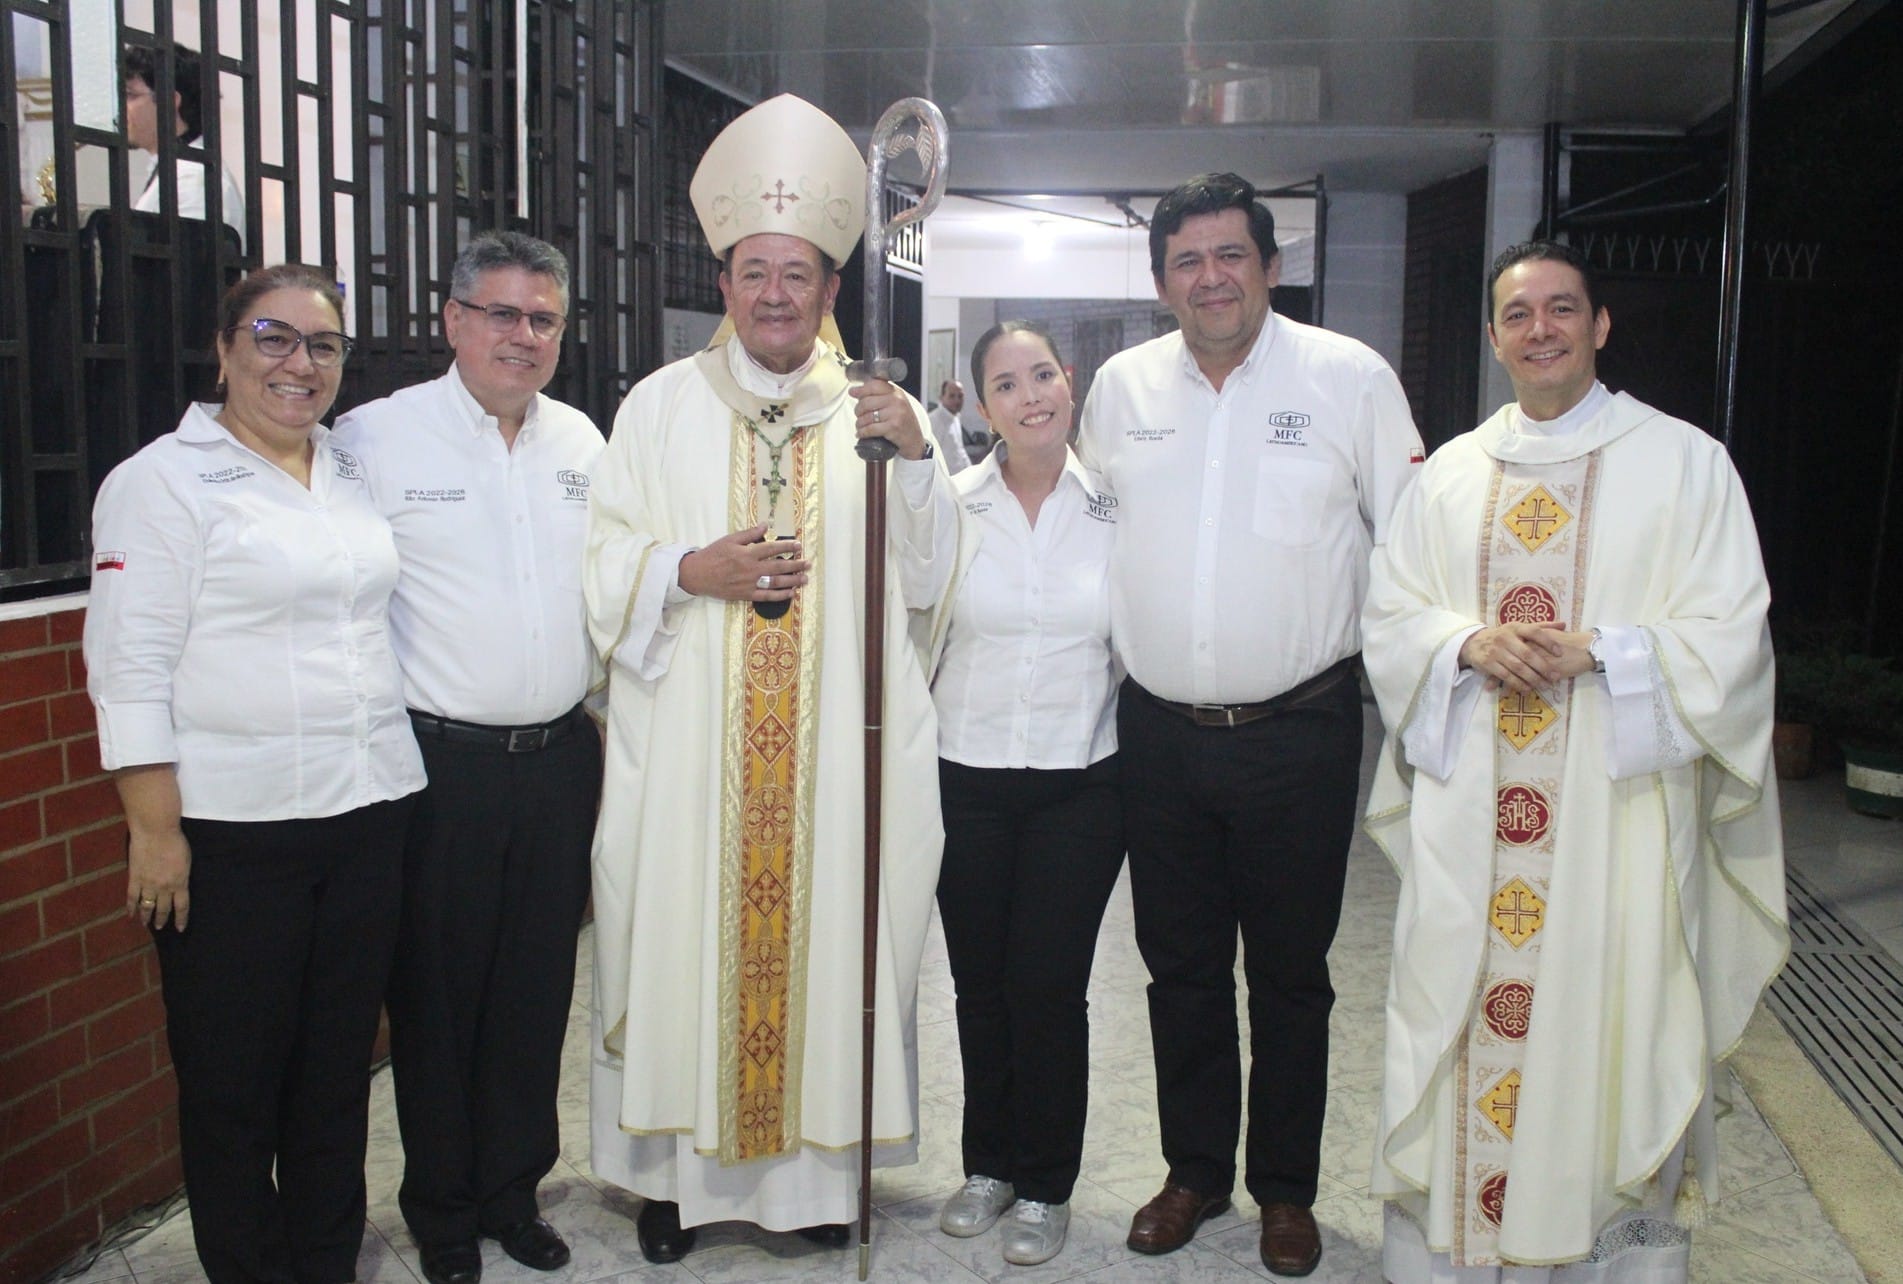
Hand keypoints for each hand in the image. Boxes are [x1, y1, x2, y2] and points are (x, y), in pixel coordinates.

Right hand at [127, 825, 190, 930]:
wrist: (156, 831)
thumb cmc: (175, 841)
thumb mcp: (187, 859)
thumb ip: (182, 874)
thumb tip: (180, 883)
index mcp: (180, 882)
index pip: (182, 906)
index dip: (181, 919)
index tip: (180, 928)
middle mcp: (165, 887)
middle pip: (164, 908)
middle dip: (162, 919)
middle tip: (161, 926)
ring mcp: (148, 884)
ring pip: (147, 906)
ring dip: (146, 916)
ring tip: (146, 924)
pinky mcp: (134, 878)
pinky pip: (132, 897)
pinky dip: (131, 907)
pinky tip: (130, 914)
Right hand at [677, 523, 812, 602]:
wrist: (698, 575)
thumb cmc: (713, 554)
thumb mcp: (730, 539)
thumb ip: (749, 534)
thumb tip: (766, 525)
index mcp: (747, 553)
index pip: (772, 548)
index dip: (787, 546)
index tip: (798, 545)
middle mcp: (751, 569)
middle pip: (778, 567)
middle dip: (796, 565)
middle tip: (808, 564)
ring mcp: (750, 583)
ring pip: (776, 582)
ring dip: (792, 581)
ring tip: (804, 579)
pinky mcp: (746, 595)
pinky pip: (767, 597)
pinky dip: (780, 596)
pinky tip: (790, 594)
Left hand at [849, 378, 927, 460]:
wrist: (915, 441)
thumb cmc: (904, 423)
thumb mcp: (897, 404)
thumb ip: (882, 396)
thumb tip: (856, 391)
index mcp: (897, 393)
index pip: (874, 385)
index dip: (861, 389)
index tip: (852, 392)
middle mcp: (897, 401)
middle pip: (867, 401)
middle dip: (858, 410)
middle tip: (858, 415)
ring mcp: (896, 414)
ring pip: (867, 416)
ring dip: (859, 423)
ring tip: (860, 426)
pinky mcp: (893, 428)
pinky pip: (870, 429)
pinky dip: (862, 432)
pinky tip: (861, 433)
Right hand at [1458, 621, 1589, 694]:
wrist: (1473, 642)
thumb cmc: (1502, 635)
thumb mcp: (1518, 628)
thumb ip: (1540, 627)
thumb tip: (1564, 625)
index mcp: (1515, 627)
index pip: (1534, 632)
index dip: (1548, 642)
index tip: (1560, 653)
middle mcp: (1505, 638)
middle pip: (1527, 654)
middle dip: (1543, 667)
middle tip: (1556, 677)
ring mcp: (1495, 651)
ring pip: (1517, 667)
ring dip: (1533, 678)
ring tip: (1545, 686)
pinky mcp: (1487, 663)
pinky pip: (1506, 676)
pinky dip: (1517, 684)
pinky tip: (1527, 689)